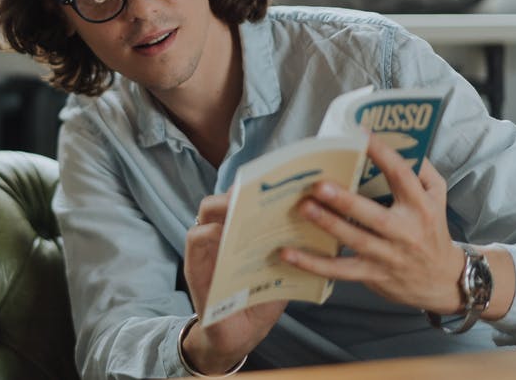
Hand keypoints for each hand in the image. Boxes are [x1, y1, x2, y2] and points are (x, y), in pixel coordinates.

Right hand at [183, 193, 285, 373]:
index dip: (259, 186)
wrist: (240, 336)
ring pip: (207, 210)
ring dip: (226, 205)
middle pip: (226, 195)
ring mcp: (205, 247)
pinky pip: (196, 237)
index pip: (245, 198)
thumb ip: (292, 251)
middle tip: (263, 189)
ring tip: (246, 206)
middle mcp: (221, 233)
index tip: (280, 179)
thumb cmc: (260, 301)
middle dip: (242, 189)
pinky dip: (212, 232)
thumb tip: (321, 227)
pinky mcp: (194, 264)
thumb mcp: (282, 272)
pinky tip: (230, 235)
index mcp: (241, 232)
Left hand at [279, 135, 464, 314]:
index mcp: (420, 207)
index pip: (401, 175)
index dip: (382, 154)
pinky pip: (339, 269)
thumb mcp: (437, 197)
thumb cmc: (432, 230)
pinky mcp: (372, 274)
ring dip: (327, 225)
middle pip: (374, 216)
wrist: (443, 280)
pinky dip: (312, 263)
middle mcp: (406, 231)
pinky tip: (287, 252)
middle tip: (319, 186)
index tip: (359, 134)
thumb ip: (422, 171)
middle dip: (346, 201)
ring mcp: (388, 256)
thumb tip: (402, 143)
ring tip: (303, 208)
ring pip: (355, 240)